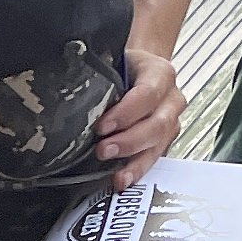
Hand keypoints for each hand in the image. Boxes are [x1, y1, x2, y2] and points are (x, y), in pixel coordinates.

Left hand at [91, 46, 180, 191]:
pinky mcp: (164, 141)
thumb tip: (70, 86)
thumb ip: (102, 72)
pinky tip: (123, 180)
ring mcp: (171, 122)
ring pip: (158, 146)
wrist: (140, 70)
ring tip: (116, 176)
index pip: (147, 94)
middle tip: (103, 150)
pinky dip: (137, 171)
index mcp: (160, 74)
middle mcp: (171, 99)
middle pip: (156, 125)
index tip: (102, 126)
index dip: (125, 113)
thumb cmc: (125, 66)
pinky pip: (153, 158)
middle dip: (128, 141)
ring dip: (134, 162)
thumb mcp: (115, 60)